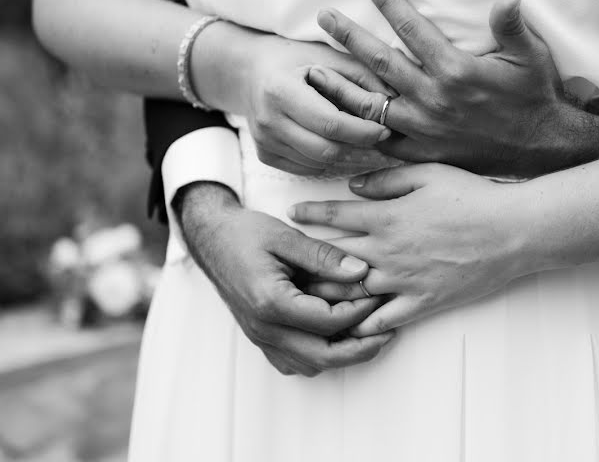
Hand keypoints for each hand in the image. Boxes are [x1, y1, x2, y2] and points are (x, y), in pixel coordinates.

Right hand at [177, 182, 394, 375]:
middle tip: (386, 332)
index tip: (377, 294)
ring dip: (342, 355)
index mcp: (270, 301)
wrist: (212, 239)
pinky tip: (336, 338)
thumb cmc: (245, 234)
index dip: (359, 310)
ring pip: (311, 364)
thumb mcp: (286, 236)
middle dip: (361, 347)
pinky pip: (295, 362)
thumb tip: (361, 271)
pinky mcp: (261, 338)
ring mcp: (261, 337)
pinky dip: (320, 356)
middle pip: (323, 355)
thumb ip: (324, 256)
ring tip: (368, 335)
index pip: (328, 320)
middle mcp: (264, 328)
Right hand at [241, 31, 393, 174]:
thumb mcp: (329, 57)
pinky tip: (333, 140)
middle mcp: (267, 120)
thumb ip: (362, 79)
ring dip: (344, 153)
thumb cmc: (296, 59)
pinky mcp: (264, 155)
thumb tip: (394, 103)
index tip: (386, 128)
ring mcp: (263, 141)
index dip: (363, 130)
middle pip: (326, 150)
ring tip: (355, 134)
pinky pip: (307, 169)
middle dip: (357, 146)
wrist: (251, 71)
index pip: (331, 124)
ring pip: (318, 163)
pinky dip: (326, 159)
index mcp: (280, 90)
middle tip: (377, 135)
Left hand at [287, 165, 554, 336]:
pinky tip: (347, 326)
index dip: (309, 214)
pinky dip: (362, 324)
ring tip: (304, 295)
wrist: (511, 232)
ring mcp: (402, 281)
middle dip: (306, 259)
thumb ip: (385, 180)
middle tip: (286, 261)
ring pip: (350, 293)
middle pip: (332, 259)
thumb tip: (353, 186)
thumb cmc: (472, 197)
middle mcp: (385, 252)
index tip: (292, 213)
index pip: (334, 217)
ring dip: (325, 294)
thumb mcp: (427, 174)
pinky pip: (383, 319)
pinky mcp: (421, 302)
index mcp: (385, 218)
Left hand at [310, 0, 598, 176]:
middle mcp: (432, 98)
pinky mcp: (422, 151)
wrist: (541, 149)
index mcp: (455, 69)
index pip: (412, 28)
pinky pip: (382, 140)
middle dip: (349, 36)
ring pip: (370, 103)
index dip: (390, 2)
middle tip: (323, 17)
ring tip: (313, 70)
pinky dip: (359, 128)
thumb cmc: (535, 98)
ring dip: (340, 84)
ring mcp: (423, 127)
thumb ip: (512, 26)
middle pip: (379, 61)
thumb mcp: (531, 57)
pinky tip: (338, 118)